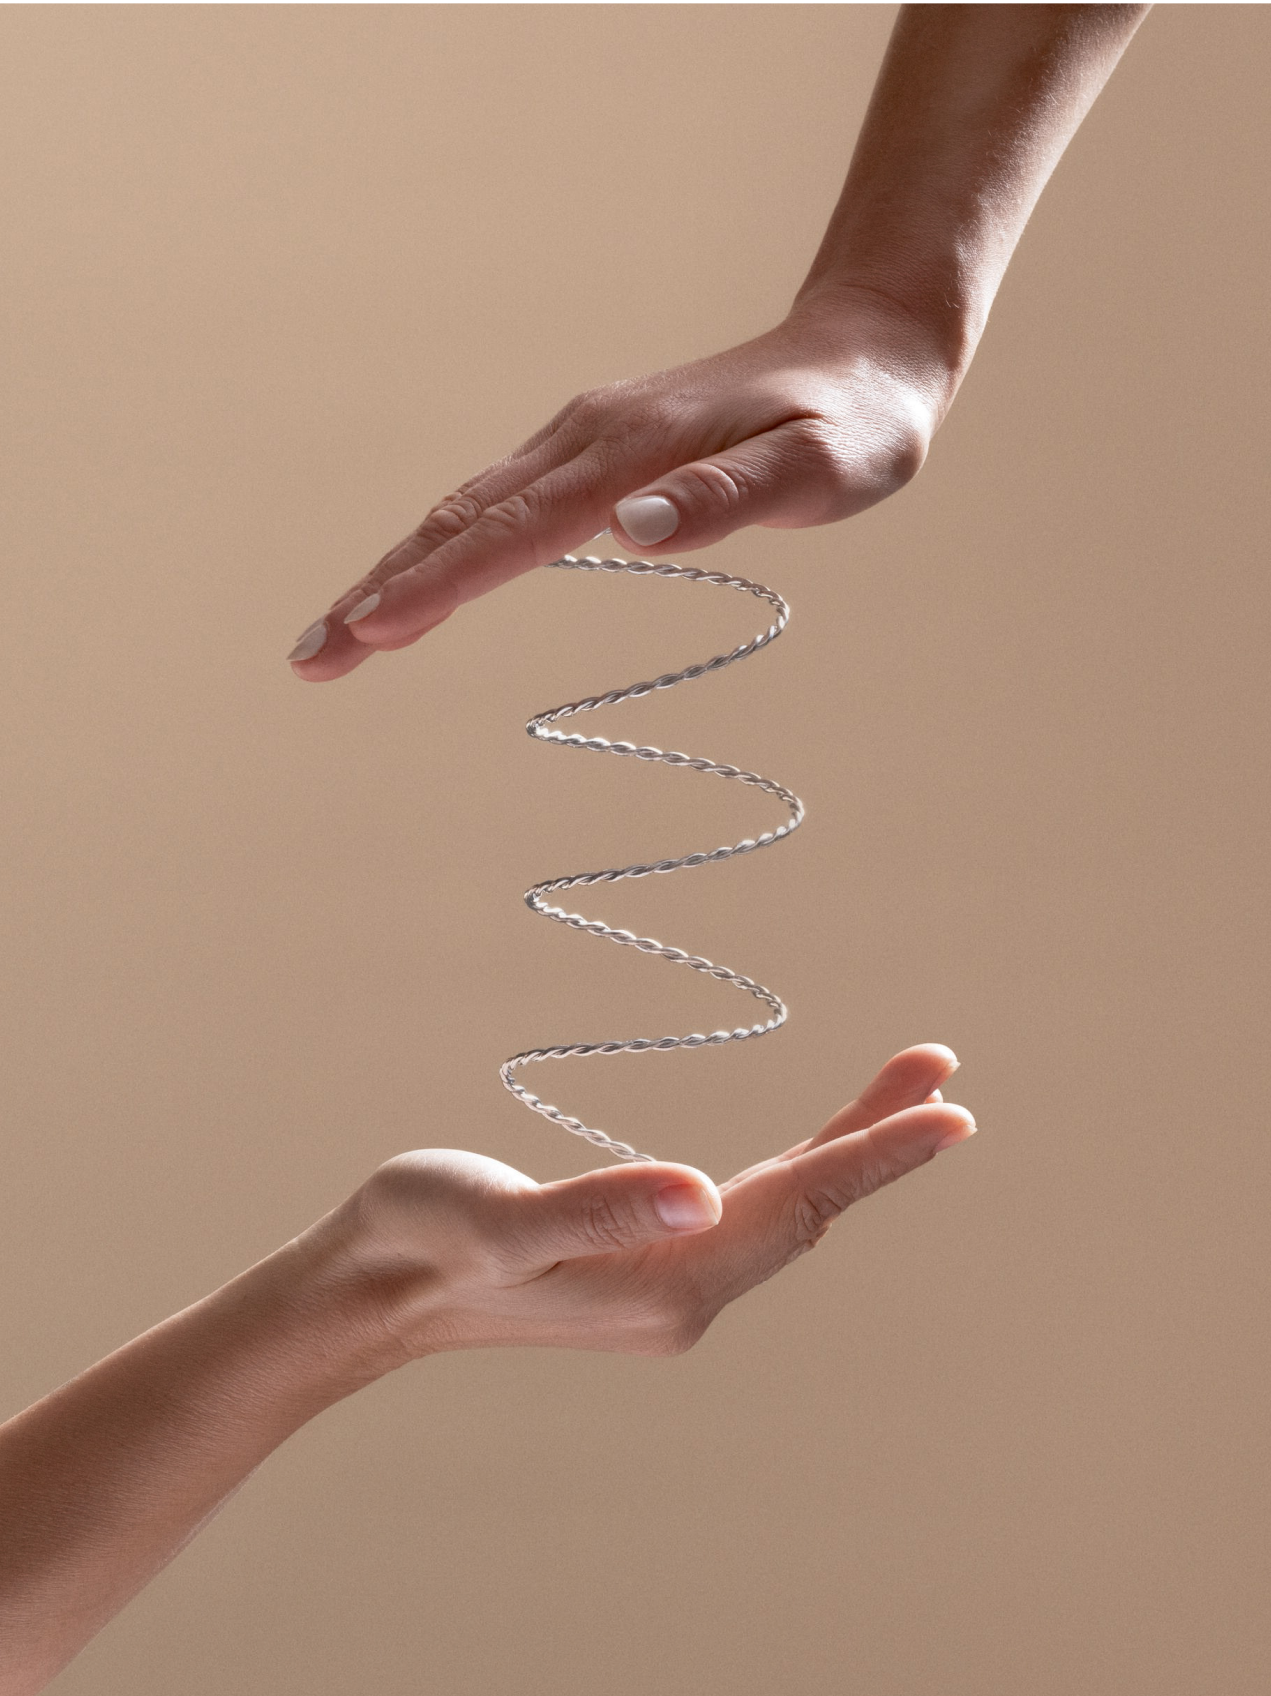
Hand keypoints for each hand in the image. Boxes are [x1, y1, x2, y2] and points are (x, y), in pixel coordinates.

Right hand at [287, 291, 953, 678]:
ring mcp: (581, 439)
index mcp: (632, 451)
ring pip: (465, 510)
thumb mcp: (823, 471)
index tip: (371, 636)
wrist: (862, 351)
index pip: (514, 533)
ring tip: (336, 639)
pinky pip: (495, 505)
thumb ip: (728, 501)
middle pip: (460, 520)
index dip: (438, 588)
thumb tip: (630, 531)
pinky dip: (440, 549)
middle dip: (381, 592)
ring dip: (395, 573)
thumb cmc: (854, 424)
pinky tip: (414, 585)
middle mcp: (587, 438)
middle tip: (311, 663)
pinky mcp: (590, 450)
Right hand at [321, 1043, 974, 1359]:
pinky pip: (750, 1210)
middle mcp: (683, 1296)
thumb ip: (596, 1209)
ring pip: (785, 1208)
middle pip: (807, 1208)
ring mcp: (670, 1284)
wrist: (368, 1291)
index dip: (875, 1155)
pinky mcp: (650, 1263)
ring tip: (910, 1089)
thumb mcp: (496, 1220)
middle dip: (880, 1140)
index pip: (793, 1208)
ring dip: (848, 1148)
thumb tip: (703, 1192)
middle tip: (943, 1068)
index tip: (952, 1108)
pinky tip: (817, 1145)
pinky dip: (798, 1165)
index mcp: (663, 1285)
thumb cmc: (418, 1238)